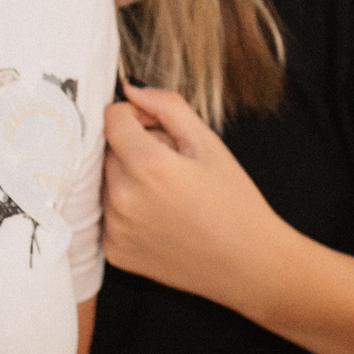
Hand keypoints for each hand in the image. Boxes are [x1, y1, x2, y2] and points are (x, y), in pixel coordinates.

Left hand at [102, 84, 289, 306]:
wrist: (248, 264)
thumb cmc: (234, 201)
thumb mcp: (209, 143)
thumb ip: (167, 107)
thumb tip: (130, 90)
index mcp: (147, 165)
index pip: (111, 118)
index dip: (135, 115)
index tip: (157, 127)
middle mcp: (122, 197)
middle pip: (107, 150)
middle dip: (133, 148)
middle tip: (172, 165)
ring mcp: (115, 228)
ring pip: (105, 182)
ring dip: (126, 178)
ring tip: (166, 195)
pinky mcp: (114, 251)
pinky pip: (106, 214)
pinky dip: (125, 210)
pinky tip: (159, 218)